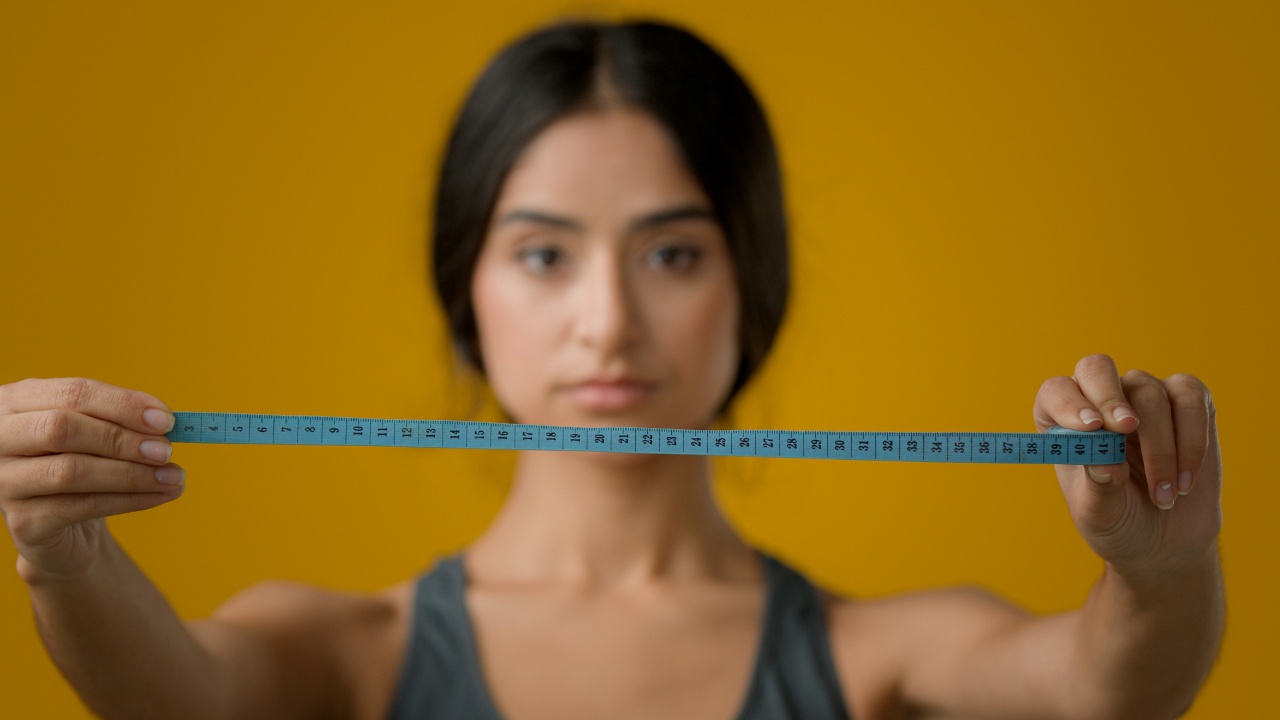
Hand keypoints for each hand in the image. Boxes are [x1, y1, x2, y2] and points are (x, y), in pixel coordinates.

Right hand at [0, 378, 183, 578]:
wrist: (63, 528)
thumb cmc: (81, 465)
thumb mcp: (96, 434)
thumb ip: (121, 421)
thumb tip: (163, 421)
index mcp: (17, 402)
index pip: (72, 393)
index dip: (122, 404)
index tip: (166, 419)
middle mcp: (0, 438)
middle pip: (62, 428)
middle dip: (122, 439)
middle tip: (167, 450)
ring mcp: (4, 481)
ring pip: (71, 471)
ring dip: (132, 474)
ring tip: (174, 476)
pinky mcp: (22, 521)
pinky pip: (81, 507)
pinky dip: (130, 500)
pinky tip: (161, 495)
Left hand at [1034, 355, 1220, 579]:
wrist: (1165, 542)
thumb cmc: (1119, 521)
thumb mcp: (1100, 514)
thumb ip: (1099, 485)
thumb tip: (1104, 460)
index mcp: (1062, 423)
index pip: (1055, 392)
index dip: (1069, 402)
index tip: (1089, 427)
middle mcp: (1099, 400)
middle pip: (1097, 368)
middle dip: (1109, 397)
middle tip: (1126, 429)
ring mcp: (1144, 396)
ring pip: (1149, 392)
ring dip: (1159, 446)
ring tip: (1163, 496)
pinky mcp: (1187, 404)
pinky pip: (1191, 398)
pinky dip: (1192, 439)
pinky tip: (1185, 481)